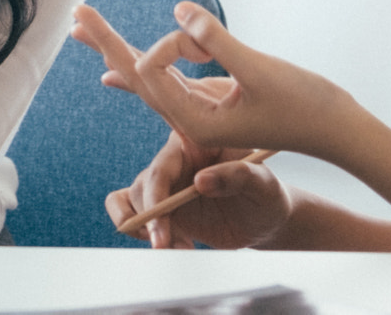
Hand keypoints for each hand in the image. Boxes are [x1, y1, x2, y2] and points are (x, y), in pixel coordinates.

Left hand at [71, 2, 356, 163]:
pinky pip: (169, 80)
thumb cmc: (306, 105)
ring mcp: (200, 108)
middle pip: (136, 76)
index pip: (150, 74)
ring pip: (148, 76)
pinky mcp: (212, 98)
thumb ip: (217, 42)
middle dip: (105, 43)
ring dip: (116, 49)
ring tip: (83, 27)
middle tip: (75, 15)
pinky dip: (144, 66)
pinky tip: (114, 68)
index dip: (146, 45)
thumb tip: (178, 13)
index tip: (155, 31)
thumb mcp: (259, 70)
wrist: (337, 130)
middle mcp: (191, 118)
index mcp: (197, 121)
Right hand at [105, 131, 292, 249]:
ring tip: (182, 248)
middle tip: (171, 246)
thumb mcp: (264, 185)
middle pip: (144, 186)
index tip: (160, 228)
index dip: (156, 196)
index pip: (163, 165)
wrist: (265, 219)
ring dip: (152, 232)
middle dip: (154, 222)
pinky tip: (163, 241)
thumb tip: (201, 180)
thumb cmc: (267, 195)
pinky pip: (124, 204)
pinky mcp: (159, 203)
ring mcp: (165, 182)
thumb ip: (238, 176)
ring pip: (134, 201)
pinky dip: (132, 225)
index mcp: (195, 141)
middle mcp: (175, 159)